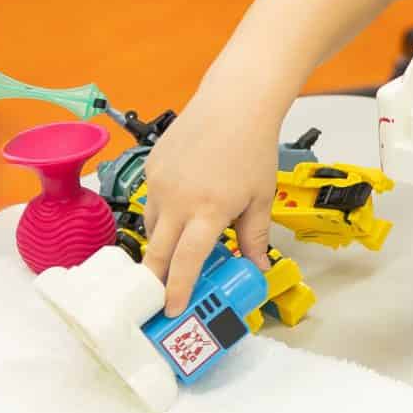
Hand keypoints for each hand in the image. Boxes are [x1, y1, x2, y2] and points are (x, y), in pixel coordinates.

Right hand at [136, 90, 282, 315]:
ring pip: (152, 227)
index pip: (187, 262)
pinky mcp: (151, 168)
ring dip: (162, 244)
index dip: (177, 289)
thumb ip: (254, 237)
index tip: (172, 309)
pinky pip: (151, 201)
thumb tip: (256, 268)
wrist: (235, 103)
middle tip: (157, 298)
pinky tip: (182, 207)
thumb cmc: (253, 148)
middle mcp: (178, 200)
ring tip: (178, 250)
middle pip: (158, 252)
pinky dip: (163, 212)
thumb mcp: (261, 197)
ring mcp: (160, 183)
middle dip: (155, 279)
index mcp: (209, 210)